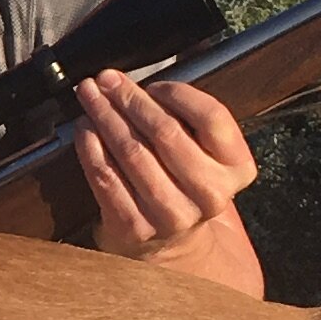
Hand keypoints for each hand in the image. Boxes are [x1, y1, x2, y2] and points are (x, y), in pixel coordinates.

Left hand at [70, 73, 263, 295]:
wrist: (172, 243)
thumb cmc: (184, 181)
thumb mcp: (205, 151)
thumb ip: (188, 117)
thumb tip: (145, 77)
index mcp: (236, 168)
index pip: (212, 118)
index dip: (179, 94)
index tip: (154, 85)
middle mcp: (209, 194)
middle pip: (165, 132)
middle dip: (130, 99)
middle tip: (107, 80)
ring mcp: (171, 214)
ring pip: (131, 151)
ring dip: (104, 116)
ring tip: (90, 96)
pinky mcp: (134, 226)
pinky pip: (105, 176)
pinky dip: (90, 146)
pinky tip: (84, 127)